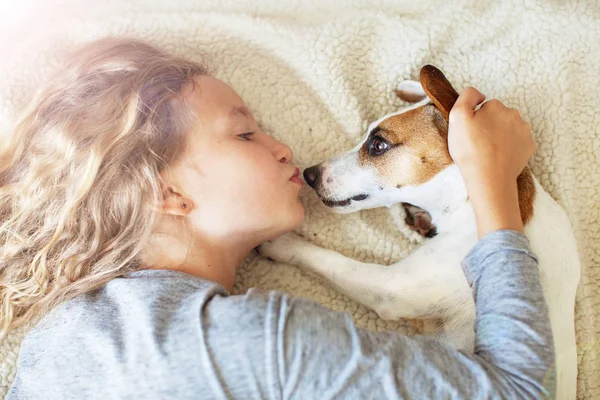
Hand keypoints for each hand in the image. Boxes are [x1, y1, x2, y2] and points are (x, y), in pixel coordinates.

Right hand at [448, 87, 534, 236]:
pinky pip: (517, 143)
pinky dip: (508, 148)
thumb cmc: (470, 149)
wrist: (489, 178)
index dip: (474, 120)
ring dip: (499, 136)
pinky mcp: (528, 147)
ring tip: (487, 152)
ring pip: (508, 129)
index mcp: (496, 106)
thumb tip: (478, 94)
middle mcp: (514, 115)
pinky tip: (498, 157)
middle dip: (488, 126)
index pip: (483, 107)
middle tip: (477, 143)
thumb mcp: (457, 116)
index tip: (469, 133)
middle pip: (497, 117)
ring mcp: (524, 131)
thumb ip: (466, 96)